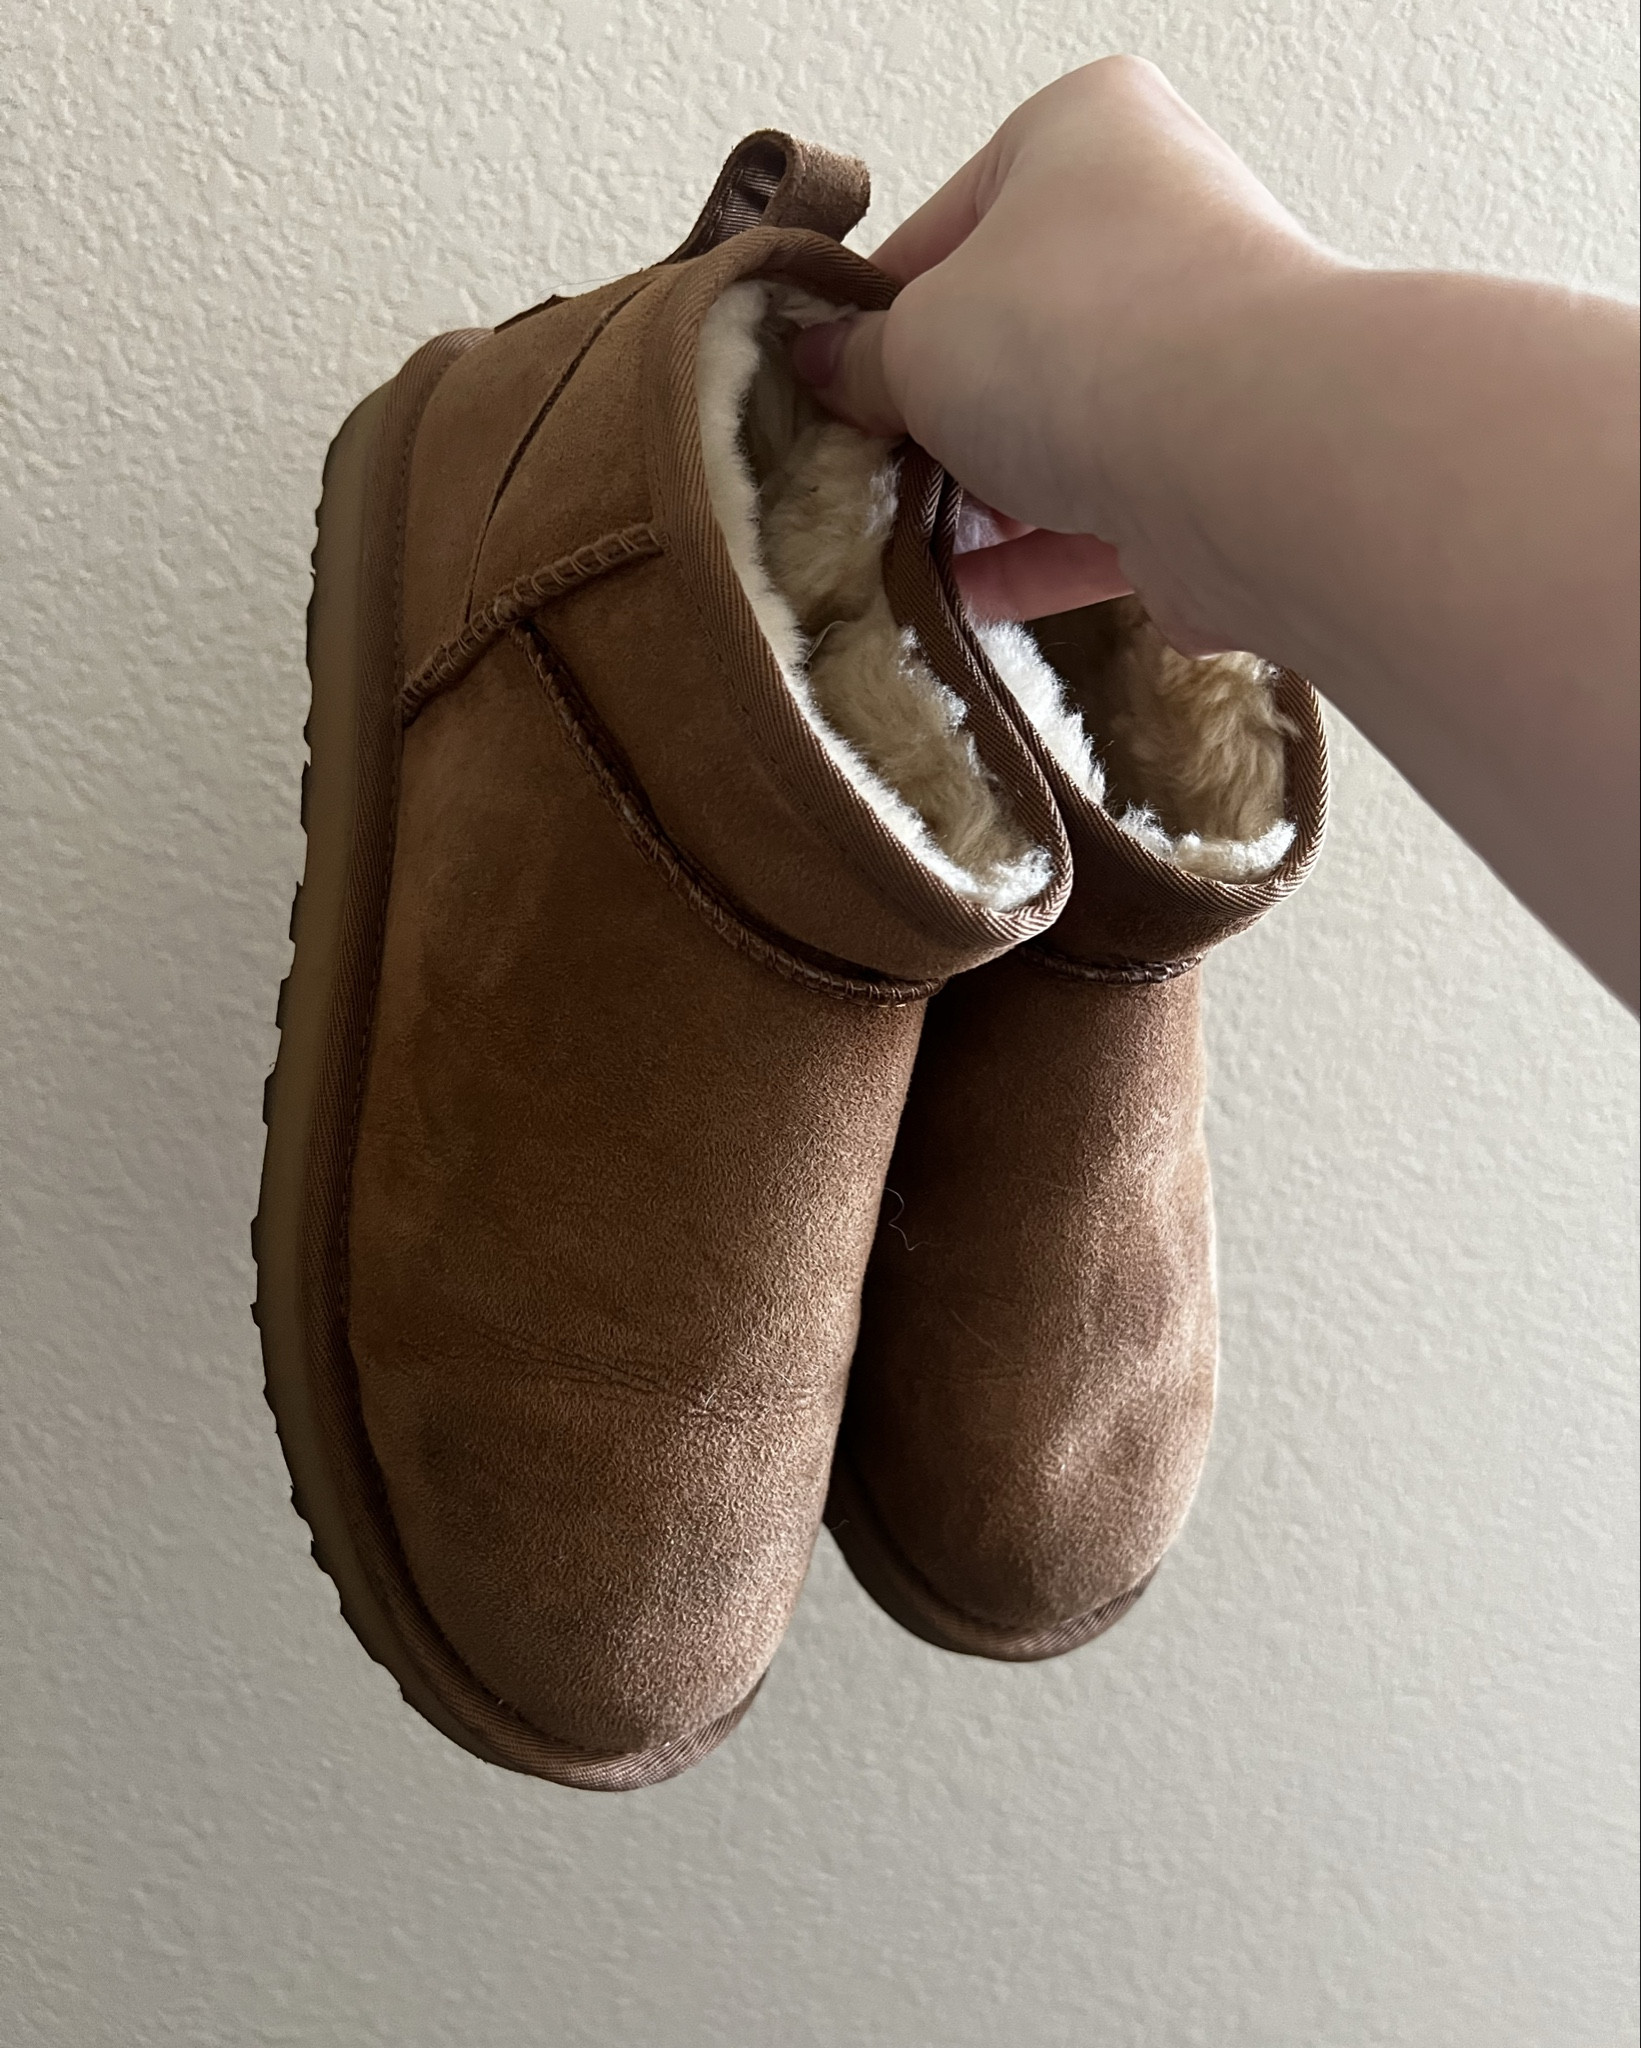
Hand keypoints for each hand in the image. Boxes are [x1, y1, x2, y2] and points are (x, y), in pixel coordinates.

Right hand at [792, 57, 1329, 632]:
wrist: (1250, 454)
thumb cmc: (1081, 338)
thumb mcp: (916, 335)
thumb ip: (857, 360)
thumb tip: (821, 371)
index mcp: (1082, 138)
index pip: (940, 227)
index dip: (865, 316)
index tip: (815, 387)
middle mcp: (1151, 235)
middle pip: (1000, 341)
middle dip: (924, 420)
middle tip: (850, 475)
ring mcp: (1191, 362)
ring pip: (1050, 438)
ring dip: (970, 502)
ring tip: (886, 548)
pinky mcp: (1211, 475)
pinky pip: (1096, 517)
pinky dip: (1025, 559)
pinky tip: (952, 598)